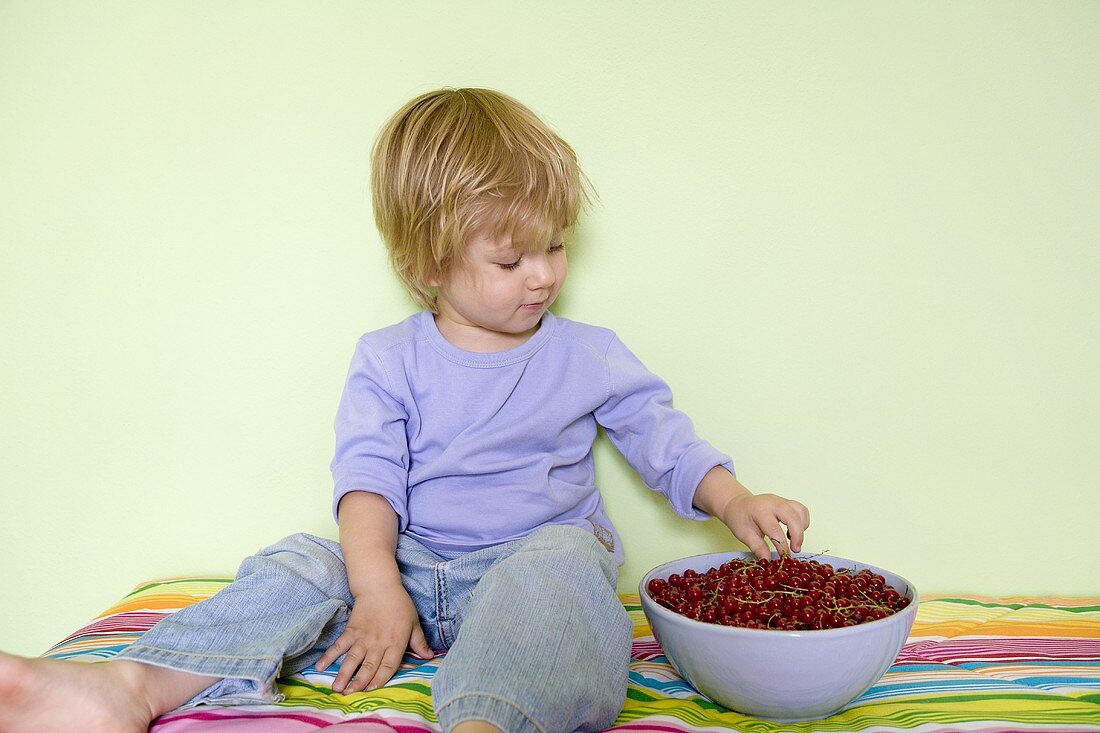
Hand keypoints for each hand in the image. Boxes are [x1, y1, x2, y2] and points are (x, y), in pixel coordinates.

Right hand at [315, 586, 433, 692]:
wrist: (379, 586)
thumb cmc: (399, 604)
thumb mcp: (414, 623)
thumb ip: (419, 642)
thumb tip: (429, 657)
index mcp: (395, 642)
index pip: (388, 666)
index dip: (380, 680)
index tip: (372, 691)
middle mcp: (378, 643)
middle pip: (368, 666)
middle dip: (359, 683)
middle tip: (350, 696)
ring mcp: (362, 637)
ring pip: (352, 659)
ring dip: (344, 674)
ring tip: (337, 688)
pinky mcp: (351, 631)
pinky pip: (339, 645)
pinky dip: (329, 656)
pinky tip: (320, 667)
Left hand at [717, 492, 809, 559]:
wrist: (737, 504)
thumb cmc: (739, 519)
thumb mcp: (743, 534)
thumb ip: (757, 547)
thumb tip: (767, 560)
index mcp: (759, 510)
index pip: (775, 529)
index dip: (782, 545)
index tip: (784, 558)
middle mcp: (772, 502)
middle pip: (792, 517)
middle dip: (797, 535)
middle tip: (795, 550)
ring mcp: (781, 500)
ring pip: (800, 512)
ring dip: (801, 528)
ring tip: (794, 540)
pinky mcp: (787, 502)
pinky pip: (801, 510)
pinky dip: (802, 522)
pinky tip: (794, 531)